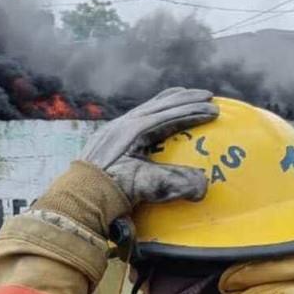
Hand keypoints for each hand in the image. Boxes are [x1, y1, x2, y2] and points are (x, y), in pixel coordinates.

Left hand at [79, 87, 217, 203]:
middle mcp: (122, 124)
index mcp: (133, 129)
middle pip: (159, 105)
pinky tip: (157, 115)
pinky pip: (136, 117)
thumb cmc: (110, 190)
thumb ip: (175, 183)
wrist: (78, 198)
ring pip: (146, 108)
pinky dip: (153, 111)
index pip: (169, 115)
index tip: (215, 111)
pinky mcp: (108, 139)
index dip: (193, 112)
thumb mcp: (144, 185)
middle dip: (185, 99)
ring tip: (186, 96)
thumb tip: (204, 186)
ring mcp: (113, 130)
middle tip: (208, 95)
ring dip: (169, 102)